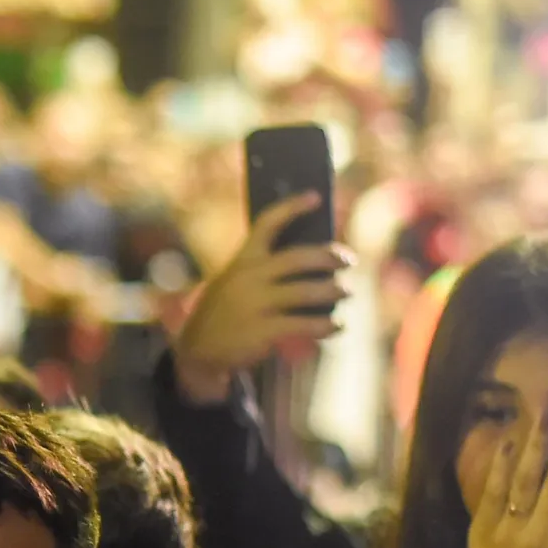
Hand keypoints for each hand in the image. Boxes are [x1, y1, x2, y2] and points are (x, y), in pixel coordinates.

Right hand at [170, 194, 353, 403]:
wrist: (198, 351)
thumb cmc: (225, 312)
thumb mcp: (233, 282)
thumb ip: (261, 270)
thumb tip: (312, 263)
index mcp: (242, 260)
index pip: (267, 223)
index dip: (292, 207)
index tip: (316, 196)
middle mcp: (249, 278)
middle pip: (298, 259)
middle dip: (329, 256)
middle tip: (349, 259)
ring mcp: (256, 304)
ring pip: (306, 292)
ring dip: (334, 290)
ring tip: (348, 291)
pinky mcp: (263, 331)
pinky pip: (305, 324)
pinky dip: (327, 324)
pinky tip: (338, 325)